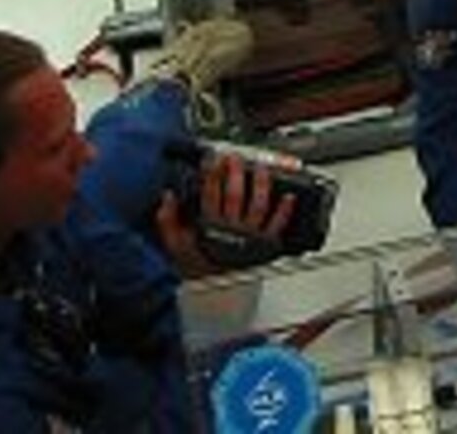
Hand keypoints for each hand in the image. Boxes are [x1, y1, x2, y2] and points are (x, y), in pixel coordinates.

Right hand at [156, 154, 296, 278]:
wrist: (214, 298)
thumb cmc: (198, 272)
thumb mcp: (176, 248)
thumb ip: (168, 222)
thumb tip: (167, 198)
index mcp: (210, 226)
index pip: (210, 193)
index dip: (212, 173)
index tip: (213, 159)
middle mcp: (231, 228)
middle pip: (235, 194)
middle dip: (235, 172)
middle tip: (235, 158)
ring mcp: (249, 235)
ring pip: (257, 204)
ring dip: (261, 184)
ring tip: (261, 168)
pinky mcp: (264, 244)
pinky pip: (276, 226)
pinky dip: (284, 211)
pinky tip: (290, 197)